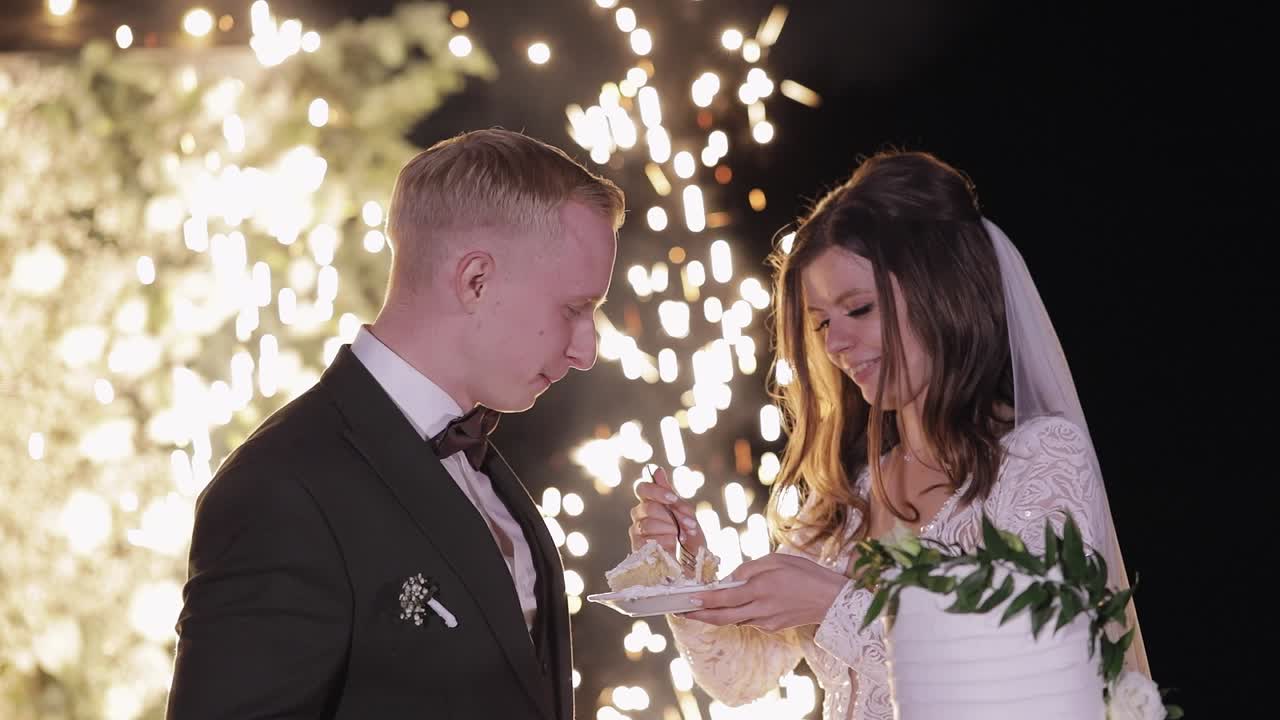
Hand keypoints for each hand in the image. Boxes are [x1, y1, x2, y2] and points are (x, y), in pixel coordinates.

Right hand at [628, 466, 704, 556]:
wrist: (692, 566)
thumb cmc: (688, 538)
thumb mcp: (686, 514)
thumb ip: (671, 495)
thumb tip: (657, 470)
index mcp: (650, 503)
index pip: (642, 488)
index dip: (657, 491)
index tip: (673, 499)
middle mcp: (639, 516)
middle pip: (649, 506)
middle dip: (673, 516)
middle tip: (689, 525)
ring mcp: (636, 532)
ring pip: (649, 523)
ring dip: (672, 530)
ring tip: (683, 538)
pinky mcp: (637, 549)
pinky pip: (649, 540)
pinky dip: (666, 542)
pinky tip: (674, 546)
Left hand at [683, 553, 848, 632]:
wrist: (831, 599)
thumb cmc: (805, 573)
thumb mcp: (776, 560)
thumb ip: (750, 570)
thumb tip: (729, 580)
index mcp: (760, 589)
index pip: (724, 598)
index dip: (703, 601)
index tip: (686, 599)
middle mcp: (761, 609)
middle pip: (722, 617)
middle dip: (699, 615)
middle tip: (681, 611)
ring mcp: (766, 622)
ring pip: (734, 620)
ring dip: (716, 615)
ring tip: (700, 607)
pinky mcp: (772, 627)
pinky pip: (749, 620)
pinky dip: (739, 613)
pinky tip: (738, 605)